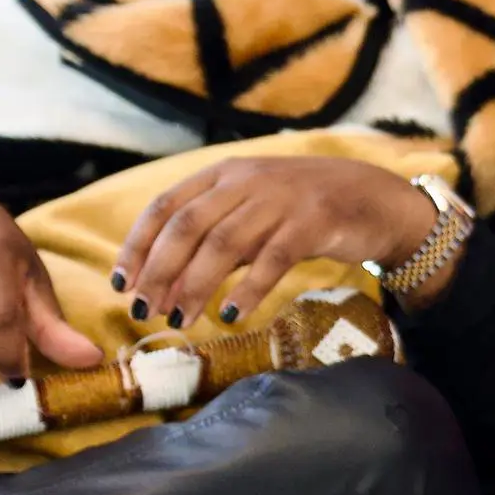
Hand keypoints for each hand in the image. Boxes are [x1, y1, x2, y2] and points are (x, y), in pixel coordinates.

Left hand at [113, 156, 440, 329]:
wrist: (374, 197)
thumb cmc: (303, 210)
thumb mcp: (251, 211)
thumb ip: (212, 237)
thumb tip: (162, 283)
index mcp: (223, 174)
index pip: (165, 207)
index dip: (138, 246)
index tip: (121, 283)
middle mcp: (246, 181)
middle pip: (188, 226)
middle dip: (159, 271)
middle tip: (144, 310)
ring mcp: (280, 199)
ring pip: (224, 244)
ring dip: (196, 285)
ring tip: (180, 320)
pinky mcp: (313, 222)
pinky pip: (272, 259)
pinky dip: (249, 289)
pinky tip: (233, 315)